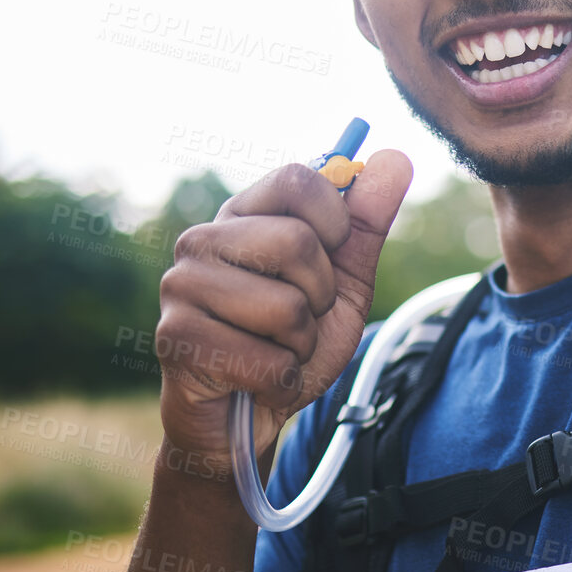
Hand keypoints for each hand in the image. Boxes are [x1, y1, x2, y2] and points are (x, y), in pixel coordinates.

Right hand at [152, 150, 412, 476]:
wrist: (250, 416)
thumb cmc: (292, 342)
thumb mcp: (343, 281)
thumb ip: (366, 223)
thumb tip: (395, 156)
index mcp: (242, 216)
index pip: (298, 178)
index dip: (334, 222)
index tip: (328, 257)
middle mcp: (202, 240)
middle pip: (297, 242)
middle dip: (320, 295)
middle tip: (299, 319)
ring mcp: (181, 286)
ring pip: (287, 307)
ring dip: (301, 343)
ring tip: (275, 349)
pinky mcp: (176, 337)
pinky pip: (268, 358)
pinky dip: (281, 378)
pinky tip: (256, 378)